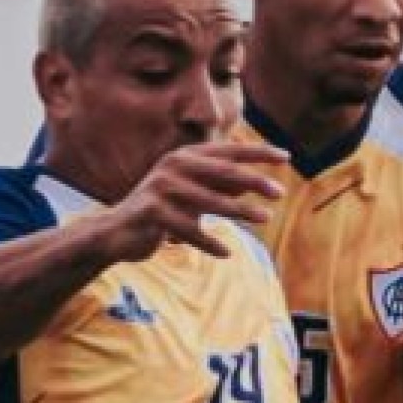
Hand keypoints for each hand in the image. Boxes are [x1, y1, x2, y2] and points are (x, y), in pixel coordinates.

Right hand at [86, 142, 286, 262]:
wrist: (117, 232)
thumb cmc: (162, 211)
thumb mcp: (193, 194)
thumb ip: (220, 186)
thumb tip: (256, 183)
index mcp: (185, 156)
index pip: (228, 150)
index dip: (257, 153)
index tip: (285, 156)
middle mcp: (173, 166)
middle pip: (222, 171)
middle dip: (254, 180)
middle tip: (280, 192)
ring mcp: (160, 188)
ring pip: (209, 201)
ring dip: (239, 211)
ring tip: (264, 218)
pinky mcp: (151, 212)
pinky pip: (188, 230)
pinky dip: (209, 242)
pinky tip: (226, 252)